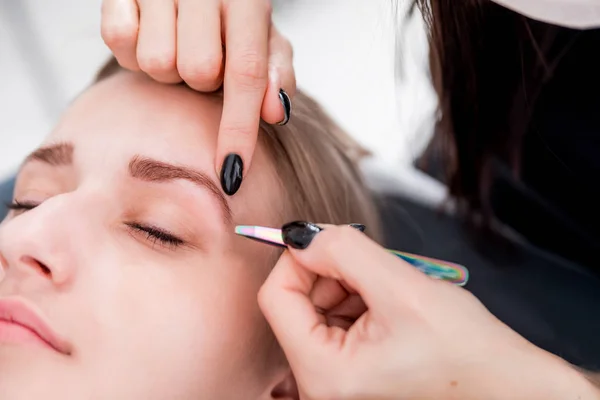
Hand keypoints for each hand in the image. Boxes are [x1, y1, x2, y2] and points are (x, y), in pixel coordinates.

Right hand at [100, 0, 294, 193]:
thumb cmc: (228, 13)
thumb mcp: (262, 37)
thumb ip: (275, 73)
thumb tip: (276, 113)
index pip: (246, 73)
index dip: (238, 128)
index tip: (232, 174)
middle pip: (198, 73)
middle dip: (200, 80)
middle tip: (201, 59)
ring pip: (157, 62)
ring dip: (166, 66)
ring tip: (175, 43)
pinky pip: (118, 40)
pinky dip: (131, 47)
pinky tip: (147, 31)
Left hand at [259, 222, 598, 399]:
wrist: (504, 386)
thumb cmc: (466, 352)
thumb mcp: (401, 286)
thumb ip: (343, 251)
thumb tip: (301, 235)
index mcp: (325, 373)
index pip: (276, 297)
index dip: (299, 259)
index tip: (329, 241)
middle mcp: (321, 385)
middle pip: (296, 303)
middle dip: (331, 272)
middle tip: (373, 266)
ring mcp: (335, 381)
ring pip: (317, 309)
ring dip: (348, 285)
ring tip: (391, 290)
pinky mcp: (350, 373)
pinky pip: (335, 323)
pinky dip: (357, 300)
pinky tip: (389, 304)